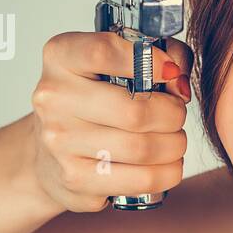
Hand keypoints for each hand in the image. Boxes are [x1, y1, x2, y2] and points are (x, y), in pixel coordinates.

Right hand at [28, 31, 193, 212]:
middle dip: (173, 115)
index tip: (171, 72)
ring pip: (143, 148)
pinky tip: (166, 164)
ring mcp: (60, 143)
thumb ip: (163, 53)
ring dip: (174, 145)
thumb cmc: (97, 101)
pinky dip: (168, 172)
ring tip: (173, 140)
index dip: (150, 61)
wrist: (52, 153)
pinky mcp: (75, 180)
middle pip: (135, 111)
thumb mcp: (121, 62)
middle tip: (177, 115)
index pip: (103, 52)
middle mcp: (53, 98)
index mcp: (61, 57)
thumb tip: (180, 82)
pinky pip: (142, 179)